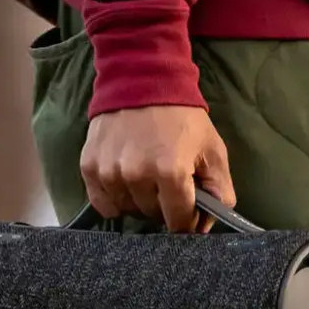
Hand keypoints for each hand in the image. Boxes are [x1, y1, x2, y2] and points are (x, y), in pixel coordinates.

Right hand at [80, 105, 235, 232]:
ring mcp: (109, 171)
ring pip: (128, 210)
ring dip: (139, 201)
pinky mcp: (90, 166)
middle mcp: (136, 175)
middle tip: (167, 182)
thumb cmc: (182, 117)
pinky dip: (115, 198)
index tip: (188, 208)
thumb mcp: (213, 150)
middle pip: (152, 216)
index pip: (178, 221)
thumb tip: (204, 228)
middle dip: (164, 206)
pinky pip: (102, 203)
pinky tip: (125, 180)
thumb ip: (219, 192)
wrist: (142, 80)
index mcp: (170, 172)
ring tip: (146, 175)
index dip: (186, 220)